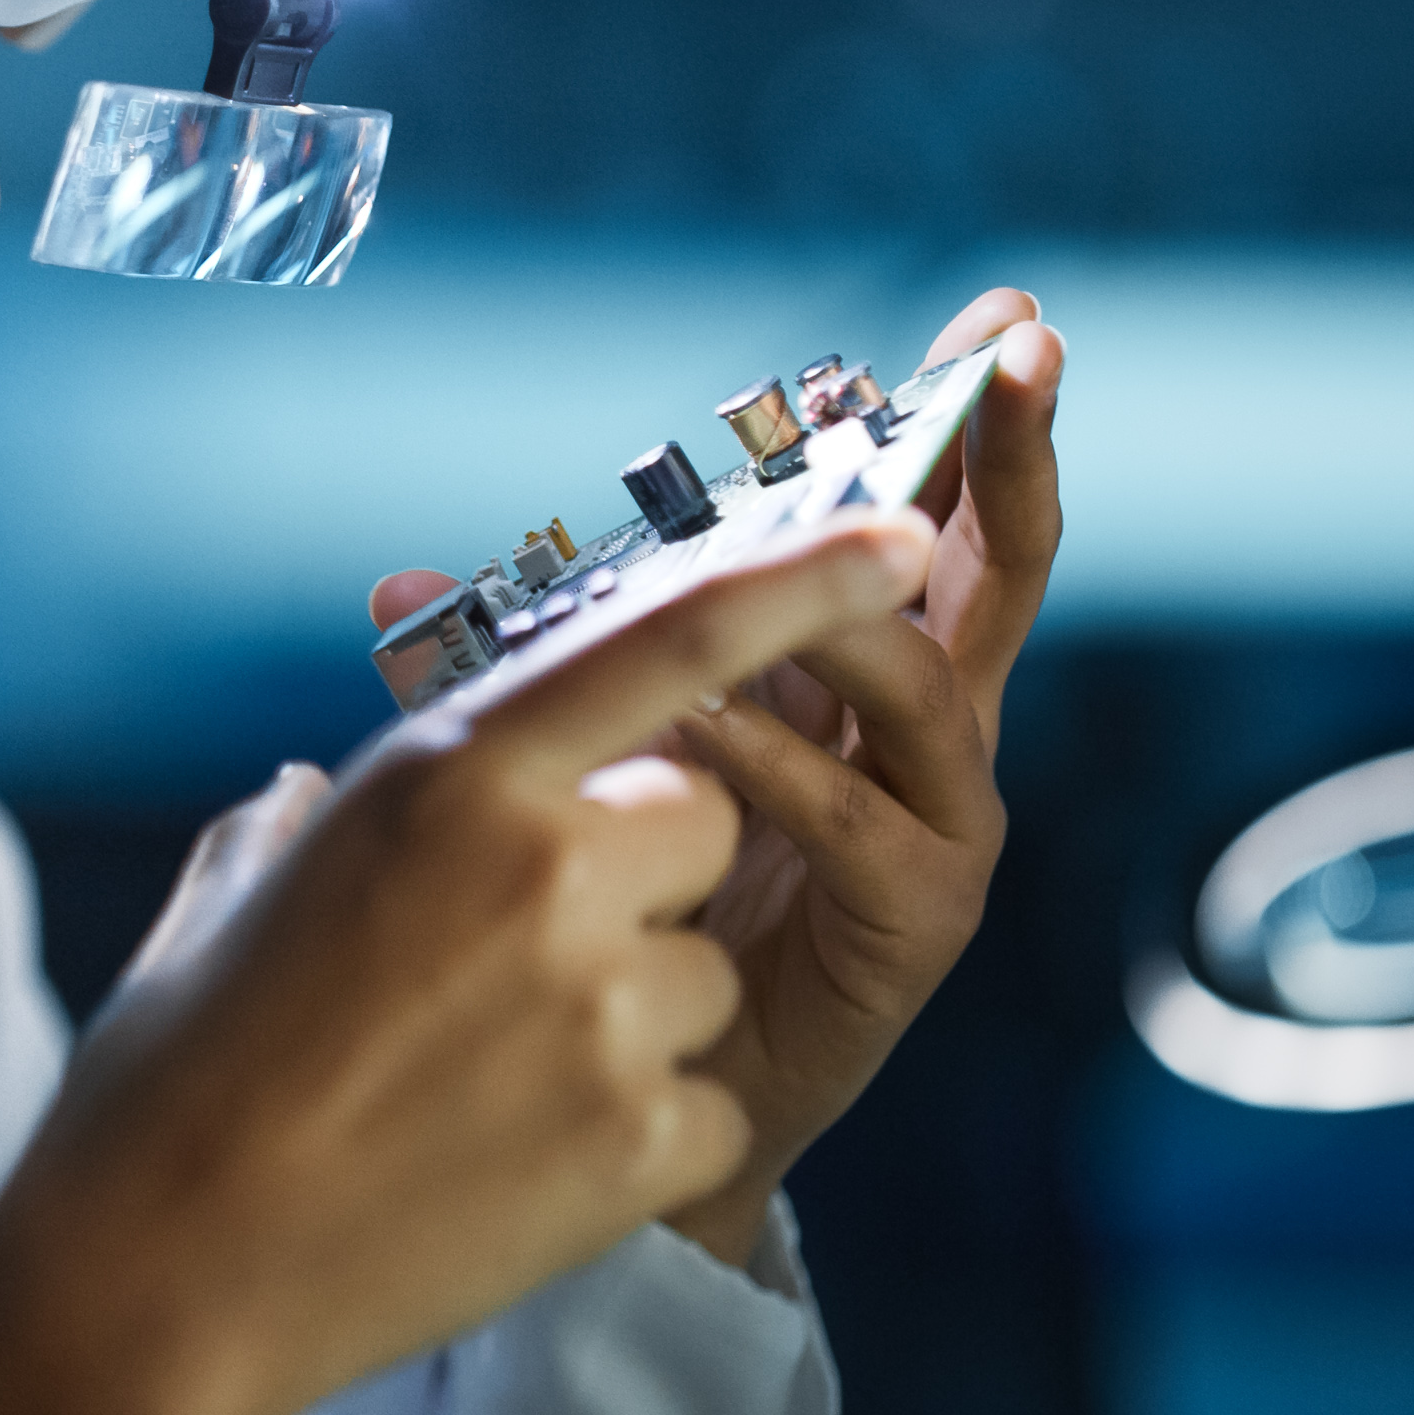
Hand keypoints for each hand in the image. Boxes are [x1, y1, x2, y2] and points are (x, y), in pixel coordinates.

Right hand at [0, 513, 931, 1414]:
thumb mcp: (245, 882)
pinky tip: (516, 1165)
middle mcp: (550, 868)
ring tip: (485, 1083)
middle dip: (637, 873)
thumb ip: (326, 807)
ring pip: (704, 970)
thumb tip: (324, 790)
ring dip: (632, 1017)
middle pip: (699, 819)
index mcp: (450, 776)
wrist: (164, 1272)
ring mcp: (609, 1009)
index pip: (665, 641)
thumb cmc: (181, 1068)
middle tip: (505, 964)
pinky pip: (706, 1100)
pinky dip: (635, 1134)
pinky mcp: (646, 1139)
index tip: (890, 539)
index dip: (796, 577)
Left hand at [370, 291, 1067, 1261]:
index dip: (963, 422)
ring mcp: (933, 825)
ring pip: (920, 686)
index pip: (922, 522)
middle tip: (1028, 367)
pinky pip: (852, 818)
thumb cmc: (605, 908)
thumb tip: (385, 589)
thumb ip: (506, 675)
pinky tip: (709, 732)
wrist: (614, 1096)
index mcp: (854, 674)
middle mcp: (919, 736)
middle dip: (1009, 461)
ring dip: (841, 616)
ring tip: (760, 571)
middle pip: (993, 573)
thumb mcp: (563, 755)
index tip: (1006, 319)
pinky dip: (778, 765)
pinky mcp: (910, 920)